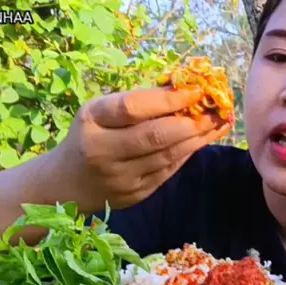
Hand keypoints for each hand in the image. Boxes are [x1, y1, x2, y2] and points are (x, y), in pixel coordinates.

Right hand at [49, 86, 230, 212]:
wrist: (67, 183)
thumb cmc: (90, 136)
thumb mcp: (100, 112)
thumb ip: (136, 102)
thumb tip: (184, 88)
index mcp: (92, 121)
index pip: (133, 108)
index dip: (167, 99)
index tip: (195, 90)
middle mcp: (103, 151)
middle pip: (154, 136)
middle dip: (191, 122)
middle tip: (217, 110)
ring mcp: (119, 177)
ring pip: (167, 156)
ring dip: (197, 139)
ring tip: (218, 124)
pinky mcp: (134, 195)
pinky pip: (168, 171)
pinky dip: (187, 154)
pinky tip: (202, 141)